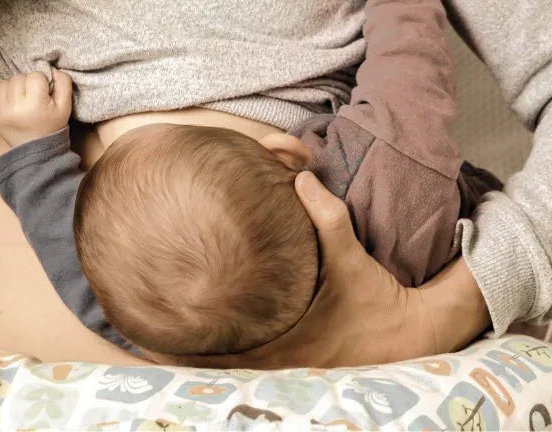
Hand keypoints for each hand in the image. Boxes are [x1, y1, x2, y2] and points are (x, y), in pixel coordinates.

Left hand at [0, 70, 72, 146]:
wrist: (34, 149)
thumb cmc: (51, 126)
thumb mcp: (65, 107)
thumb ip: (63, 83)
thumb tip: (53, 69)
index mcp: (34, 104)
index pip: (35, 76)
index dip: (41, 83)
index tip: (43, 94)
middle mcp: (15, 106)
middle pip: (19, 77)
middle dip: (27, 84)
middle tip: (33, 96)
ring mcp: (1, 110)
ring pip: (7, 82)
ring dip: (15, 86)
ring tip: (22, 98)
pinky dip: (4, 92)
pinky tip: (12, 101)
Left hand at [181, 172, 486, 368]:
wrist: (411, 333)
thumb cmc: (376, 296)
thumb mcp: (352, 256)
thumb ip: (327, 216)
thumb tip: (301, 177)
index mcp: (288, 343)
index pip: (227, 355)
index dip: (188, 349)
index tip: (153, 336)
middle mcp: (283, 364)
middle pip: (219, 371)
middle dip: (182, 360)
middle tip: (141, 345)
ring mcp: (290, 371)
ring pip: (233, 374)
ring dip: (201, 363)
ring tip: (155, 350)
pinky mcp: (298, 369)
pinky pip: (252, 371)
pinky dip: (227, 363)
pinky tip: (202, 352)